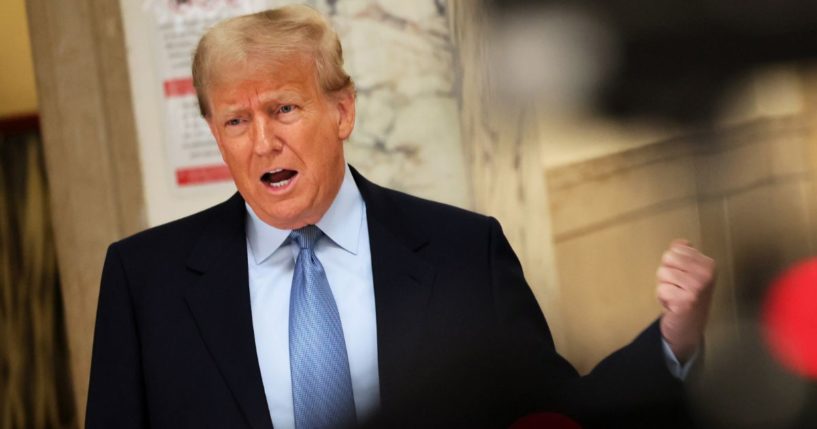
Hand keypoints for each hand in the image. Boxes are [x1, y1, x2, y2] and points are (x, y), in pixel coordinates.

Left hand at [656, 239, 715, 362]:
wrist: (689, 327)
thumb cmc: (686, 297)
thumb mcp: (689, 273)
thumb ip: (684, 255)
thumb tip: (680, 242)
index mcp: (708, 264)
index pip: (674, 250)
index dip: (671, 265)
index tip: (681, 278)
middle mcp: (706, 274)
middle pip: (667, 259)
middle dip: (666, 274)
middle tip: (677, 288)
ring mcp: (698, 287)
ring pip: (662, 273)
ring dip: (664, 287)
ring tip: (675, 296)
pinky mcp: (687, 301)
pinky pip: (661, 289)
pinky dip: (663, 299)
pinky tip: (673, 305)